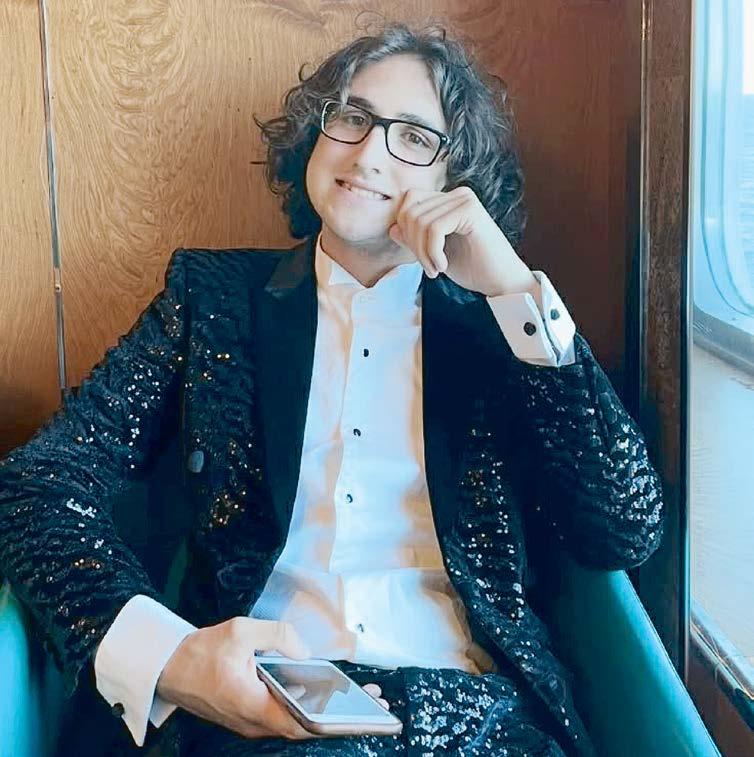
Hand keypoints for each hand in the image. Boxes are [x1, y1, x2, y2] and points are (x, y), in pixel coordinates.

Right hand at [155, 617, 387, 739]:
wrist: (168, 667)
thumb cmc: (201, 650)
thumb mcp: (241, 632)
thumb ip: (278, 636)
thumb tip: (304, 651)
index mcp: (251, 704)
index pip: (298, 723)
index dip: (330, 722)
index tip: (359, 715)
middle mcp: (253, 721)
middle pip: (302, 726)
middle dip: (339, 717)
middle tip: (373, 703)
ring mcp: (250, 722)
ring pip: (294, 722)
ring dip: (325, 712)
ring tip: (358, 698)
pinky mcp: (247, 716)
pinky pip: (282, 715)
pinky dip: (306, 707)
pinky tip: (324, 693)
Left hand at [388, 186, 537, 298]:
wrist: (501, 282)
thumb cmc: (472, 268)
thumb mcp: (434, 253)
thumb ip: (414, 239)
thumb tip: (392, 227)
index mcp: (448, 200)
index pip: (408, 202)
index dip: (406, 231)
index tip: (421, 257)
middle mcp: (456, 194)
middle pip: (409, 209)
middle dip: (412, 243)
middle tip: (429, 266)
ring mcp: (464, 199)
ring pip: (419, 221)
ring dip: (422, 252)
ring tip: (436, 269)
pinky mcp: (470, 210)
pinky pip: (434, 229)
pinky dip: (432, 252)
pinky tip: (443, 266)